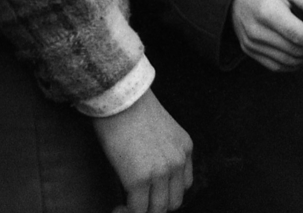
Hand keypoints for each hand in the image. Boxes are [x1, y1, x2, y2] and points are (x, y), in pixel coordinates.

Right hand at [92, 88, 192, 212]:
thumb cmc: (133, 111)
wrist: (121, 100)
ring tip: (125, 207)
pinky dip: (127, 212)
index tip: (149, 195)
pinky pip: (138, 210)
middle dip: (155, 207)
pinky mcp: (139, 179)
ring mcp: (161, 171)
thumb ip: (162, 152)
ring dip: (142, 212)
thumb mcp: (161, 131)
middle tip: (135, 204)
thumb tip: (147, 172)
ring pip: (158, 210)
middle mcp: (178, 161)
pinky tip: (117, 207)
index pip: (184, 185)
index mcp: (185, 148)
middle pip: (174, 201)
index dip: (166, 194)